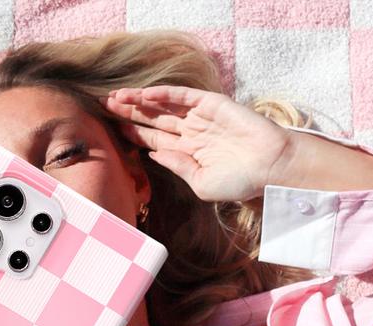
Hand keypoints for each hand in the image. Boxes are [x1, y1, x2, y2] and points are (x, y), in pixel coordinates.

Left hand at [101, 85, 293, 202]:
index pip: (152, 138)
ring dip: (139, 101)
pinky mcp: (212, 104)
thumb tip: (153, 153)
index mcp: (187, 151)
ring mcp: (200, 117)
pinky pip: (183, 96)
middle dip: (128, 113)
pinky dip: (163, 94)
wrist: (269, 169)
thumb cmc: (239, 182)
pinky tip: (143, 95)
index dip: (131, 132)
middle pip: (152, 119)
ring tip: (116, 98)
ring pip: (163, 106)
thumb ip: (177, 167)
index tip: (110, 126)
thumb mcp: (200, 184)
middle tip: (103, 106)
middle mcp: (191, 132)